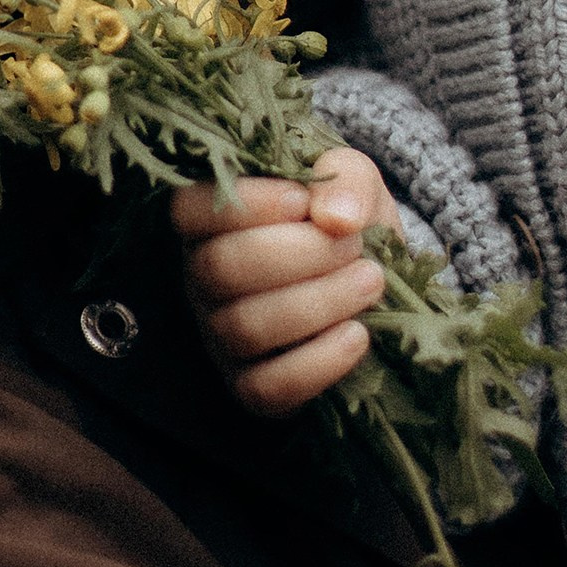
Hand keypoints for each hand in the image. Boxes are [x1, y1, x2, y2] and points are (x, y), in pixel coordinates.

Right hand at [173, 149, 397, 416]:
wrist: (378, 281)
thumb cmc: (348, 223)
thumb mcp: (352, 182)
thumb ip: (344, 178)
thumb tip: (337, 216)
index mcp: (212, 222)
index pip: (189, 209)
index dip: (243, 204)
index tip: (302, 201)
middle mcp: (204, 281)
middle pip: (220, 269)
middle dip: (299, 253)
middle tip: (354, 245)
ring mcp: (222, 337)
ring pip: (246, 327)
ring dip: (320, 302)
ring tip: (370, 280)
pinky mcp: (251, 387)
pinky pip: (266, 388)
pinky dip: (318, 362)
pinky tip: (358, 334)